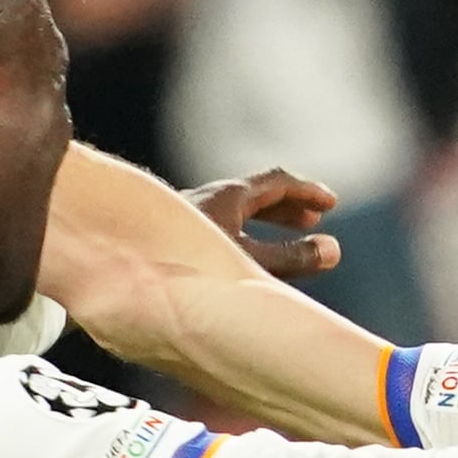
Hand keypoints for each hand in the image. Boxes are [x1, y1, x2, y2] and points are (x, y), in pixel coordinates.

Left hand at [184, 169, 341, 281]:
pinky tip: (246, 261)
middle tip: (314, 220)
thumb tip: (334, 251)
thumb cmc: (188, 268)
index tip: (331, 204)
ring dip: (267, 222)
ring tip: (289, 238)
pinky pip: (221, 228)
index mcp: (226, 197)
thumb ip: (292, 258)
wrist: (124, 274)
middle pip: (256, 195)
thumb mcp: (250, 263)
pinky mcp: (176, 239)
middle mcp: (206, 201)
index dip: (307, 192)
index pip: (276, 183)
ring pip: (237, 213)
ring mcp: (189, 219)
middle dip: (288, 207)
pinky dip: (246, 236)